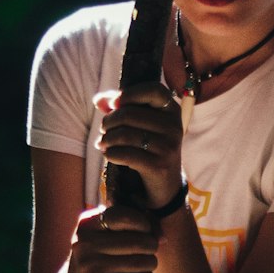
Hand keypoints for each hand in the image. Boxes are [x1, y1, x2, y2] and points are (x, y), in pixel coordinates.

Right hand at [58, 206, 158, 272]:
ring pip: (138, 261)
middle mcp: (84, 243)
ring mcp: (89, 266)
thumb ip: (131, 229)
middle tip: (153, 250)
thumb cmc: (99, 259)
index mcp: (86, 224)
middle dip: (151, 245)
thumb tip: (162, 238)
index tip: (147, 230)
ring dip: (151, 263)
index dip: (141, 222)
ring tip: (151, 263)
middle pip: (135, 241)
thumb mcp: (103, 238)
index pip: (121, 215)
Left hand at [95, 83, 184, 209]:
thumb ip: (120, 107)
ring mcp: (168, 146)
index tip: (115, 103)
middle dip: (108, 121)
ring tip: (103, 142)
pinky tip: (108, 154)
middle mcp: (174, 126)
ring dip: (107, 139)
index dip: (130, 93)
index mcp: (171, 110)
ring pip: (124, 134)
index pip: (154, 90)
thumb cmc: (148, 145)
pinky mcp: (159, 165)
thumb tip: (99, 101)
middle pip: (129, 114)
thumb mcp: (140, 123)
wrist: (165, 182)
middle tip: (103, 129)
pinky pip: (125, 154)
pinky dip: (111, 154)